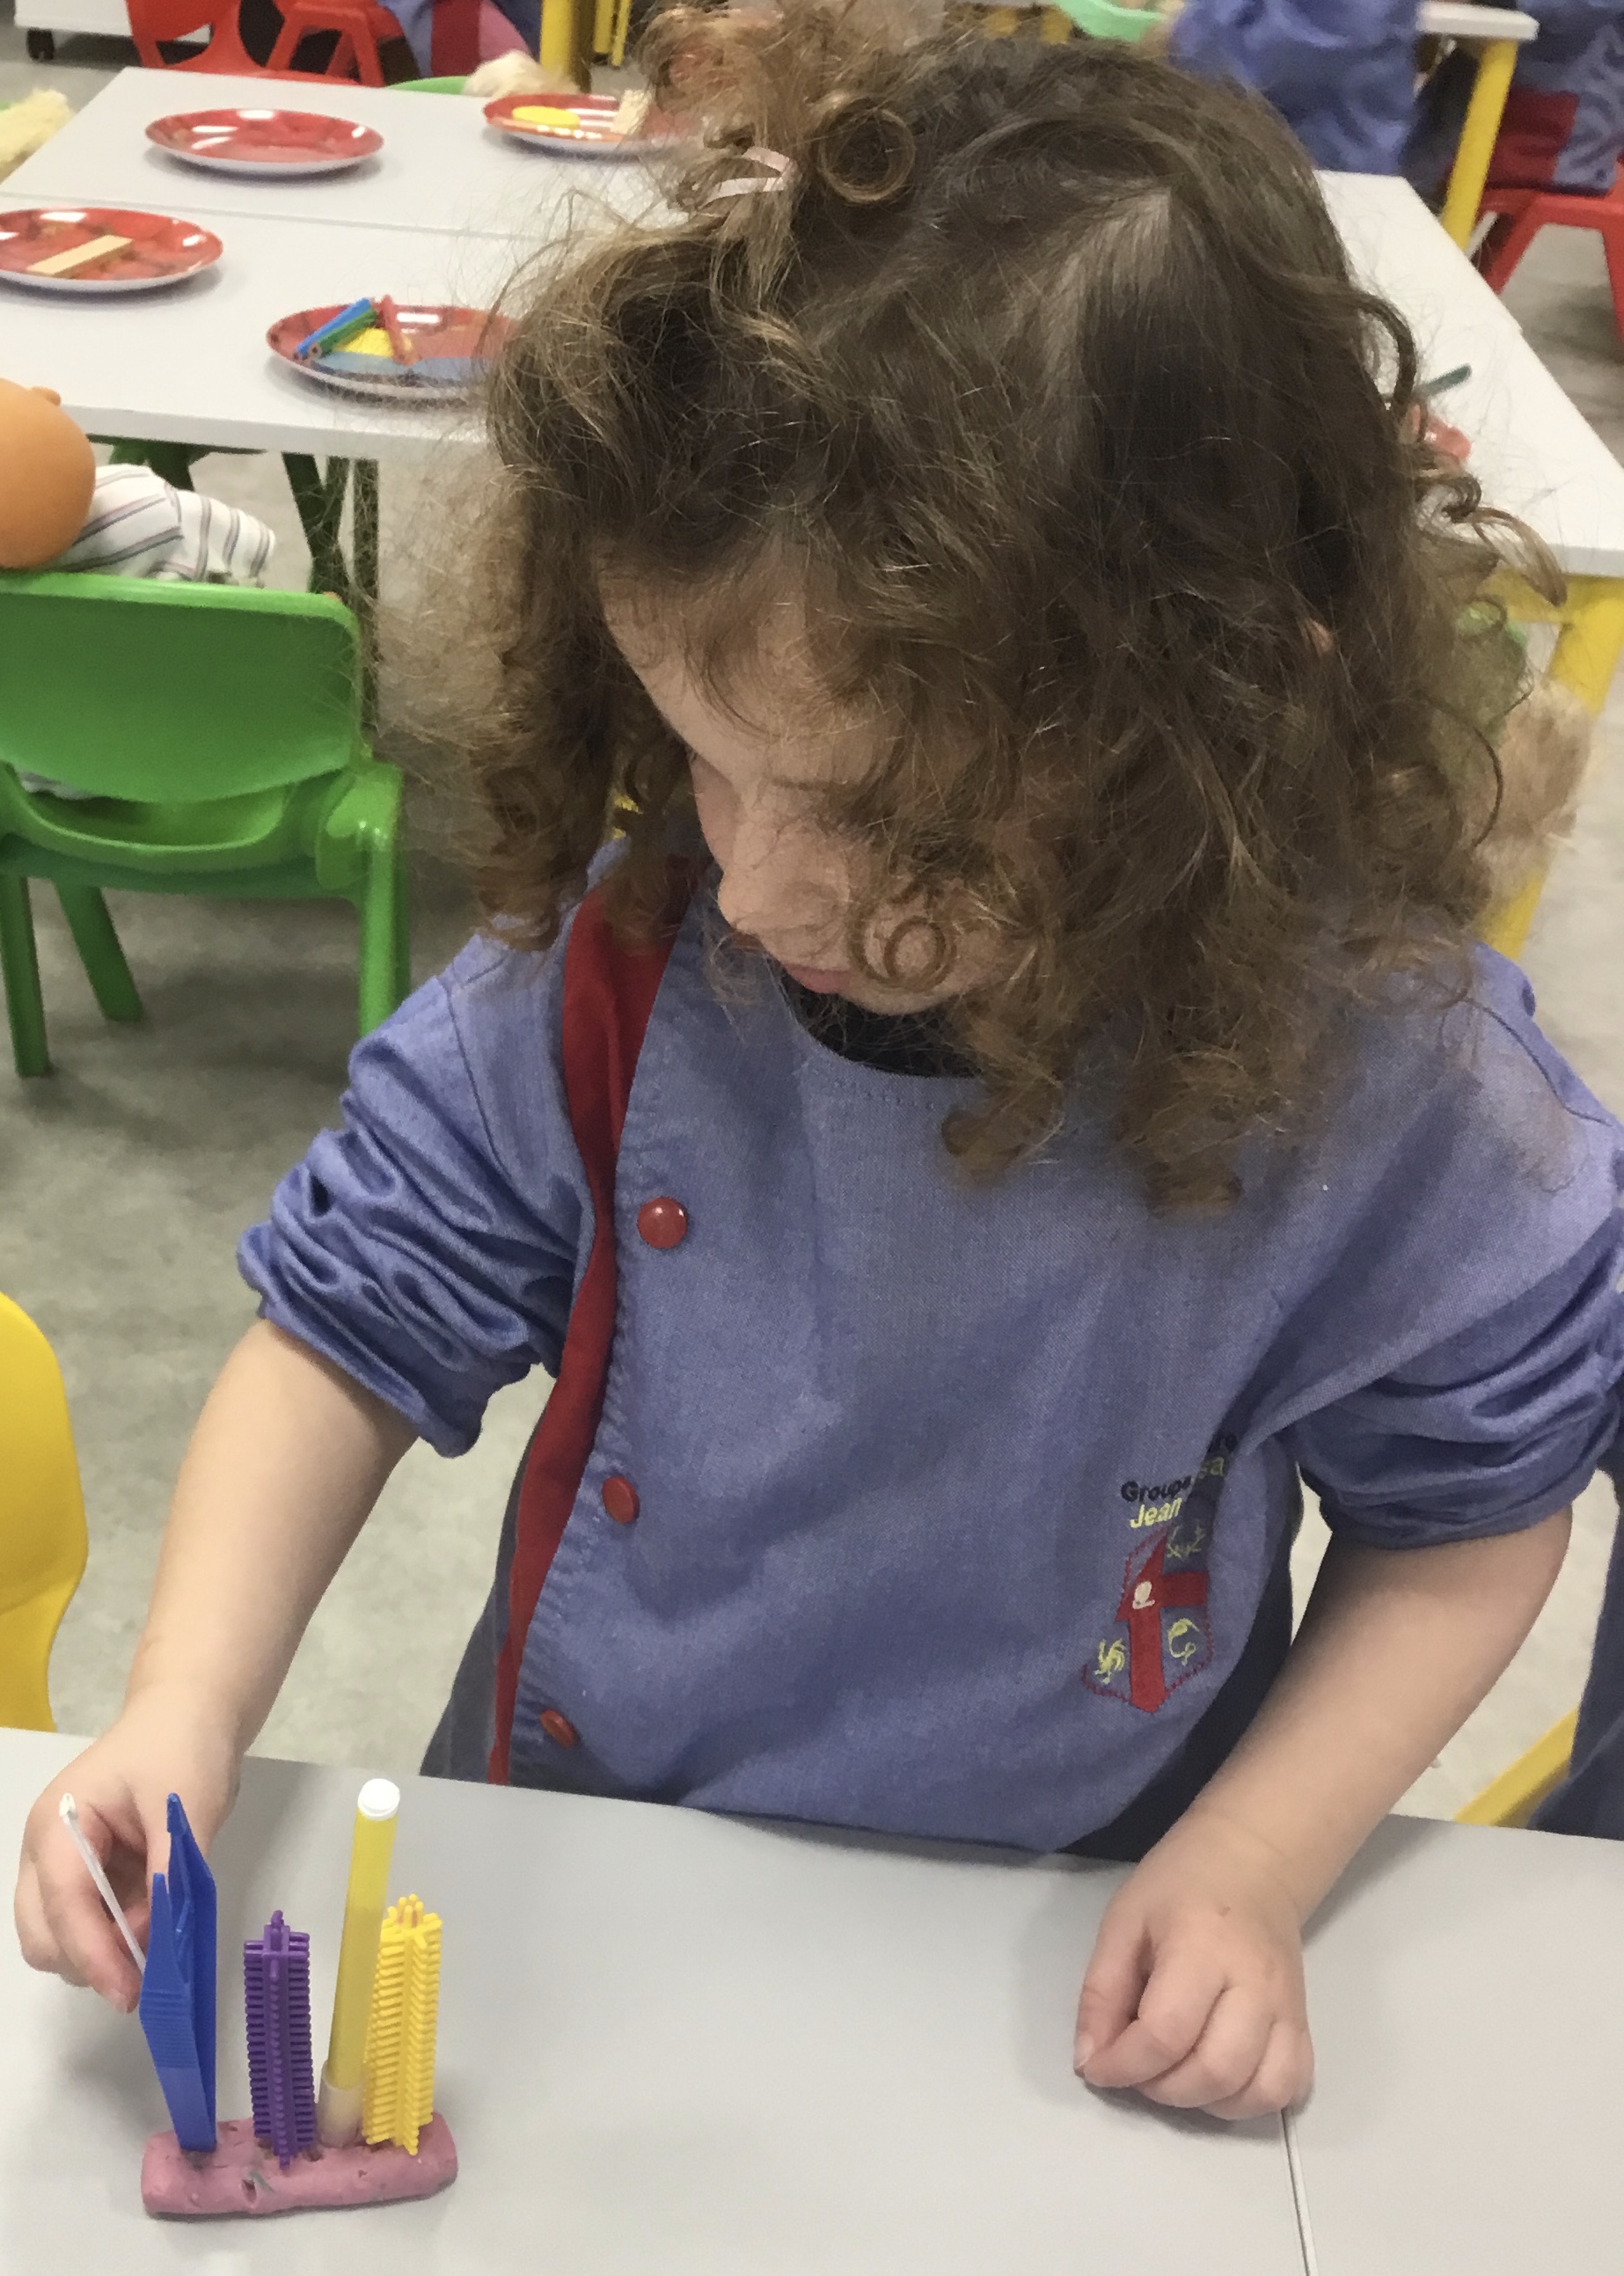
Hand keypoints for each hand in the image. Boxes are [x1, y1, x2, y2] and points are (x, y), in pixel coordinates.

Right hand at [13, 1687, 240, 2012]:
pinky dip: (116, 1940)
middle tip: (149, 1972)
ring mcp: (61, 1867)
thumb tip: (162, 1938)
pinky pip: (90, 1927)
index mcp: (58, 1826)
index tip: (130, 1992)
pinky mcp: (87, 1878)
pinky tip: (155, 1929)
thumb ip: (170, 1872)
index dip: (94, 1953)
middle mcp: (45, 1852)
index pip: (62, 1904)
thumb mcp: (183, 1806)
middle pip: (43, 1935)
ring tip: (158, 1942)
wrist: (187, 1715)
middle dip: (89, 1961)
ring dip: (103, 1954)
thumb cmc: (182, 1747)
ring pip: (60, 1940)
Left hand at [1074, 1809, 1313, 2119]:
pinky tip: (1218, 2079)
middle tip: (1137, 2067)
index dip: (1124, 2064)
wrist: (1252, 1862)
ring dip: (1206, 2102)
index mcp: (1202, 1945)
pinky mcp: (1305, 2023)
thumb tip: (1091, 2060)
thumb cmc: (1179, 1885)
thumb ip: (1101, 1991)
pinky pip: (1289, 2088)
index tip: (1097, 2065)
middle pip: (1215, 2070)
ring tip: (1174, 2073)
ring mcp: (1288, 2007)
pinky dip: (1250, 2100)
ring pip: (1258, 2091)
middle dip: (1162, 2089)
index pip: (1166, 2032)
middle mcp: (1254, 1982)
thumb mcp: (1124, 1921)